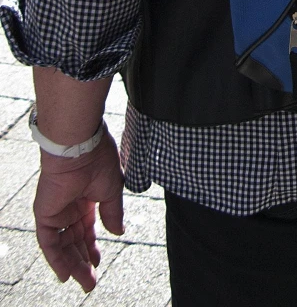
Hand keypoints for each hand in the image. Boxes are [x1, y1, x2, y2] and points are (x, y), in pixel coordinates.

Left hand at [34, 126, 124, 291]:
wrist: (80, 147)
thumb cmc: (98, 159)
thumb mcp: (113, 190)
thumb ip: (113, 213)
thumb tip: (118, 232)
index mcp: (86, 198)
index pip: (86, 228)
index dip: (92, 246)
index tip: (99, 260)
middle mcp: (70, 206)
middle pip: (74, 241)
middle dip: (83, 261)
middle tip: (91, 280)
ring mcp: (57, 211)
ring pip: (63, 245)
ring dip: (73, 264)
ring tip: (85, 281)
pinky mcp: (46, 214)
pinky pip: (49, 242)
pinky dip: (56, 259)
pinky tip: (66, 273)